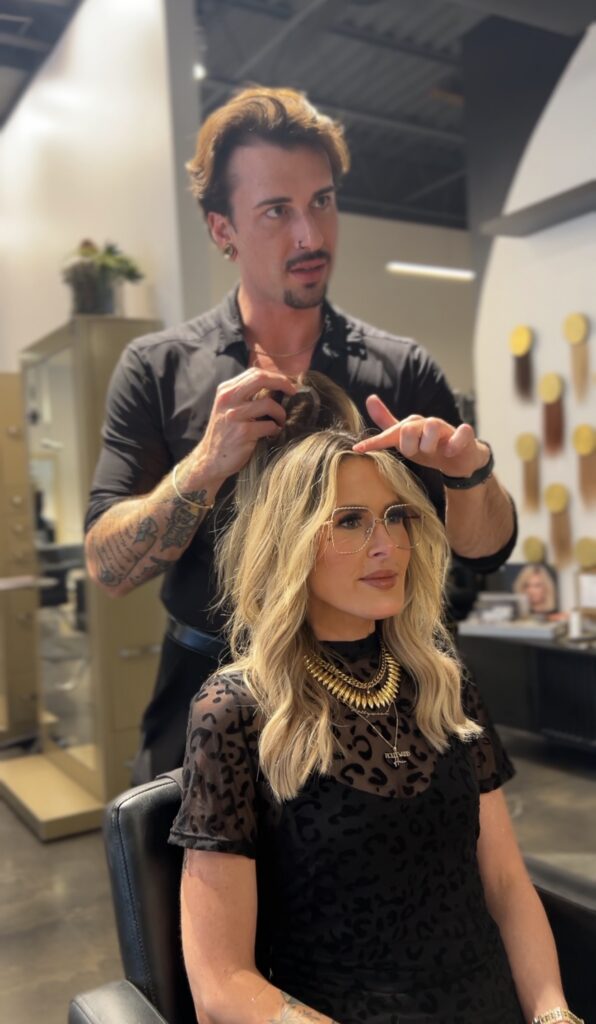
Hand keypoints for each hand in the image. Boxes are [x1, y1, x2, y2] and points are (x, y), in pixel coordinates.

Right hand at [189, 368, 296, 485]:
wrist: (210, 460)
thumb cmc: (226, 433)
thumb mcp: (230, 408)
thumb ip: (246, 396)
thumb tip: (275, 386)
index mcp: (226, 390)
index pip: (255, 373)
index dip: (275, 376)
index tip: (288, 384)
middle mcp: (228, 399)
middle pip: (261, 379)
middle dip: (282, 383)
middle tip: (293, 392)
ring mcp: (234, 416)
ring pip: (268, 404)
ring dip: (280, 413)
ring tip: (280, 421)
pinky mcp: (242, 433)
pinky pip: (269, 425)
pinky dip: (275, 429)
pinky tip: (272, 434)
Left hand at [353, 394, 489, 477]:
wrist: (458, 458)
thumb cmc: (429, 448)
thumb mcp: (405, 440)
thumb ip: (387, 424)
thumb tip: (369, 398)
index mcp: (412, 425)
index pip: (390, 432)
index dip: (375, 441)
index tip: (358, 449)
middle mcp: (427, 423)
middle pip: (408, 429)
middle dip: (409, 447)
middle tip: (416, 454)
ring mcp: (447, 427)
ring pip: (432, 427)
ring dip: (429, 446)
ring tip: (434, 452)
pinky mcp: (465, 434)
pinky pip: (460, 433)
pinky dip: (454, 444)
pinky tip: (450, 451)